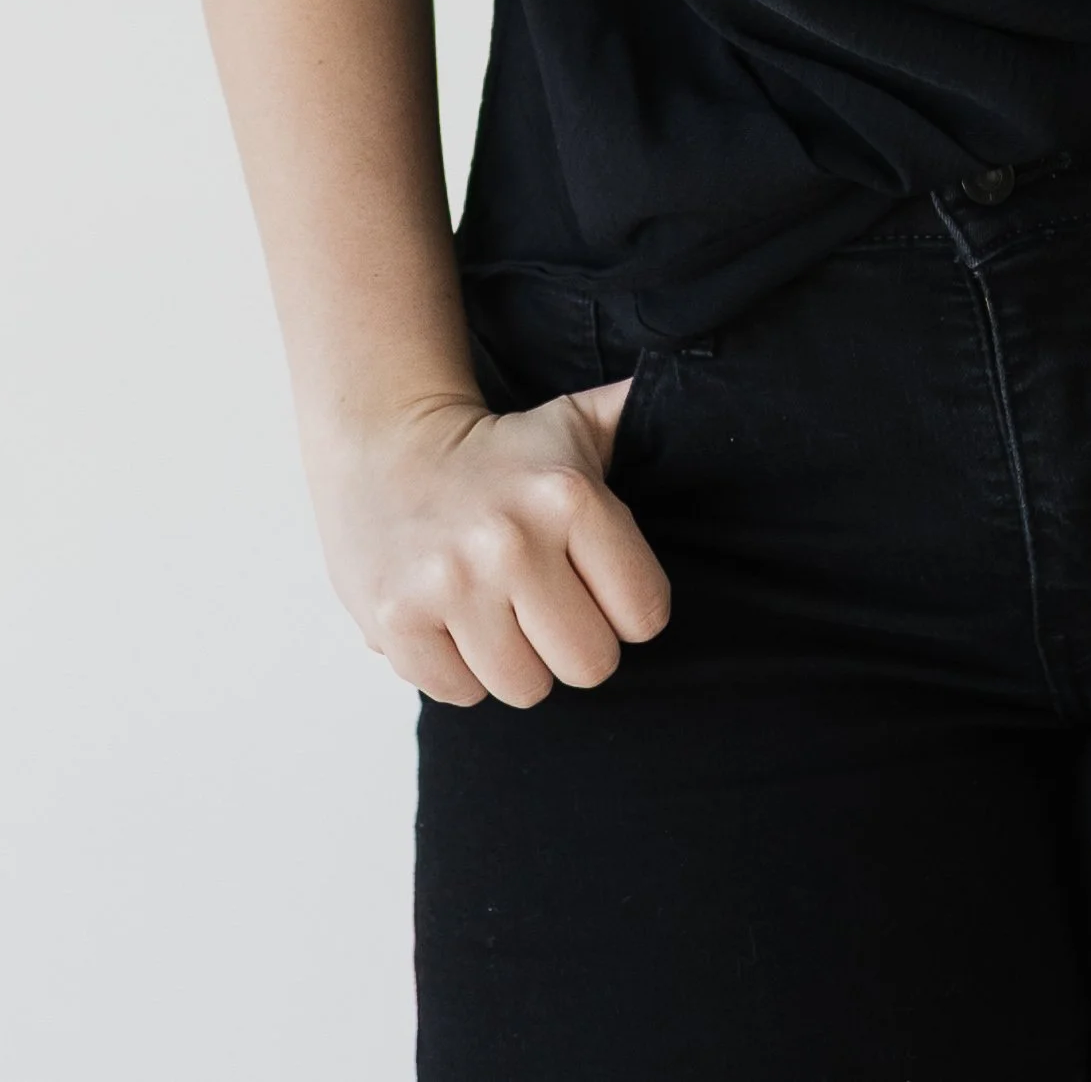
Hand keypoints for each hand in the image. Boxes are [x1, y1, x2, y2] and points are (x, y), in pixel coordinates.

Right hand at [309, 381, 672, 706]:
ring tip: (497, 609)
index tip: (595, 584)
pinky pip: (460, 694)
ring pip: (525, 688)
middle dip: (573, 643)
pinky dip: (459, 670)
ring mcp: (450, 584)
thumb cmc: (498, 449)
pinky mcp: (397, 621)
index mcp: (570, 497)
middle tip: (544, 604)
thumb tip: (707, 395)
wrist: (383, 442)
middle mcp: (512, 542)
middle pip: (590, 664)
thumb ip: (638, 418)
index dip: (625, 608)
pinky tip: (452, 619)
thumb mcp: (575, 422)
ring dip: (515, 661)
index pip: (644, 615)